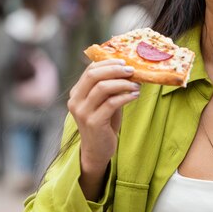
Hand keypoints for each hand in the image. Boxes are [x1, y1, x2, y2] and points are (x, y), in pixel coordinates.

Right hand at [68, 59, 139, 175]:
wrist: (97, 149)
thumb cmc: (104, 123)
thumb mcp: (104, 102)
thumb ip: (110, 87)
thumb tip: (127, 69)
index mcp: (76, 93)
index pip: (90, 70)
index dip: (108, 63)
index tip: (124, 62)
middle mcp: (76, 101)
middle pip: (94, 75)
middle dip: (115, 70)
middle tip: (131, 70)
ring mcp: (83, 112)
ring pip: (103, 88)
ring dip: (123, 83)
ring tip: (137, 85)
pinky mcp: (93, 122)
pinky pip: (111, 103)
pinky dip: (125, 96)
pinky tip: (135, 95)